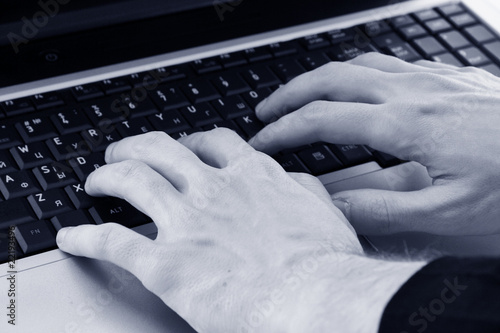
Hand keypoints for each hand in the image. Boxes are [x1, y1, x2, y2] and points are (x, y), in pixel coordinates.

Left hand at [56, 130, 413, 332]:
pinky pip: (112, 241)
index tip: (184, 146)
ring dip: (107, 177)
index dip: (192, 141)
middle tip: (124, 154)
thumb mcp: (325, 213)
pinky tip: (73, 237)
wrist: (315, 299)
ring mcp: (186, 223)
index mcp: (252, 178)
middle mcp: (213, 191)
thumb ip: (304, 191)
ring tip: (95, 182)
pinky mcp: (164, 264)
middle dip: (137, 147)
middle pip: (161, 150)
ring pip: (131, 181)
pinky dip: (86, 236)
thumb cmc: (325, 266)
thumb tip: (297, 184)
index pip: (213, 143)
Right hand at [250, 52, 499, 236]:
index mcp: (406, 124)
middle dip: (290, 94)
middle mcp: (414, 92)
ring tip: (303, 96)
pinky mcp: (450, 77)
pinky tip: (361, 90)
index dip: (284, 131)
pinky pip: (390, 64)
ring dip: (321, 78)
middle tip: (267, 111)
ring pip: (359, 63)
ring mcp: (433, 79)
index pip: (323, 120)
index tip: (263, 143)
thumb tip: (336, 206)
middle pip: (332, 78)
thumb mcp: (449, 213)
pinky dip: (359, 74)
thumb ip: (384, 210)